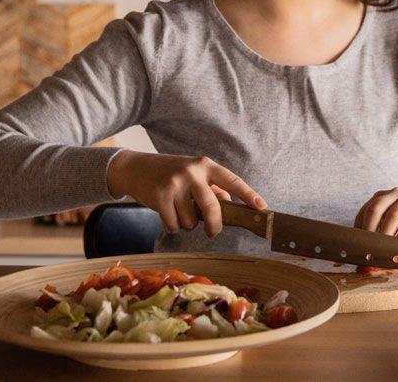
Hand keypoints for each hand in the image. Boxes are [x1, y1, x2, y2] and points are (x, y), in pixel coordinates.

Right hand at [105, 150, 266, 236]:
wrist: (135, 168)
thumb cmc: (170, 173)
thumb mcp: (193, 174)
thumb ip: (212, 188)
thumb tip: (231, 204)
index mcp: (205, 165)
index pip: (232, 181)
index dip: (248, 195)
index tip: (261, 207)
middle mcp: (192, 173)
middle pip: (213, 208)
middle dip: (215, 225)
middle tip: (212, 231)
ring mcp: (175, 184)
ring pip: (191, 221)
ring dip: (187, 224)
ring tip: (178, 211)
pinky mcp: (160, 197)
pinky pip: (174, 225)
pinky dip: (172, 226)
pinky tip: (166, 214)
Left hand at [354, 188, 397, 251]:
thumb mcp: (393, 241)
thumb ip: (379, 250)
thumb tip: (363, 268)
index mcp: (382, 198)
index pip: (365, 211)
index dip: (359, 229)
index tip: (357, 248)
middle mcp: (395, 193)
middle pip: (376, 208)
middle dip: (370, 230)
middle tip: (368, 249)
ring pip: (393, 214)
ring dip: (387, 234)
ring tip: (383, 250)